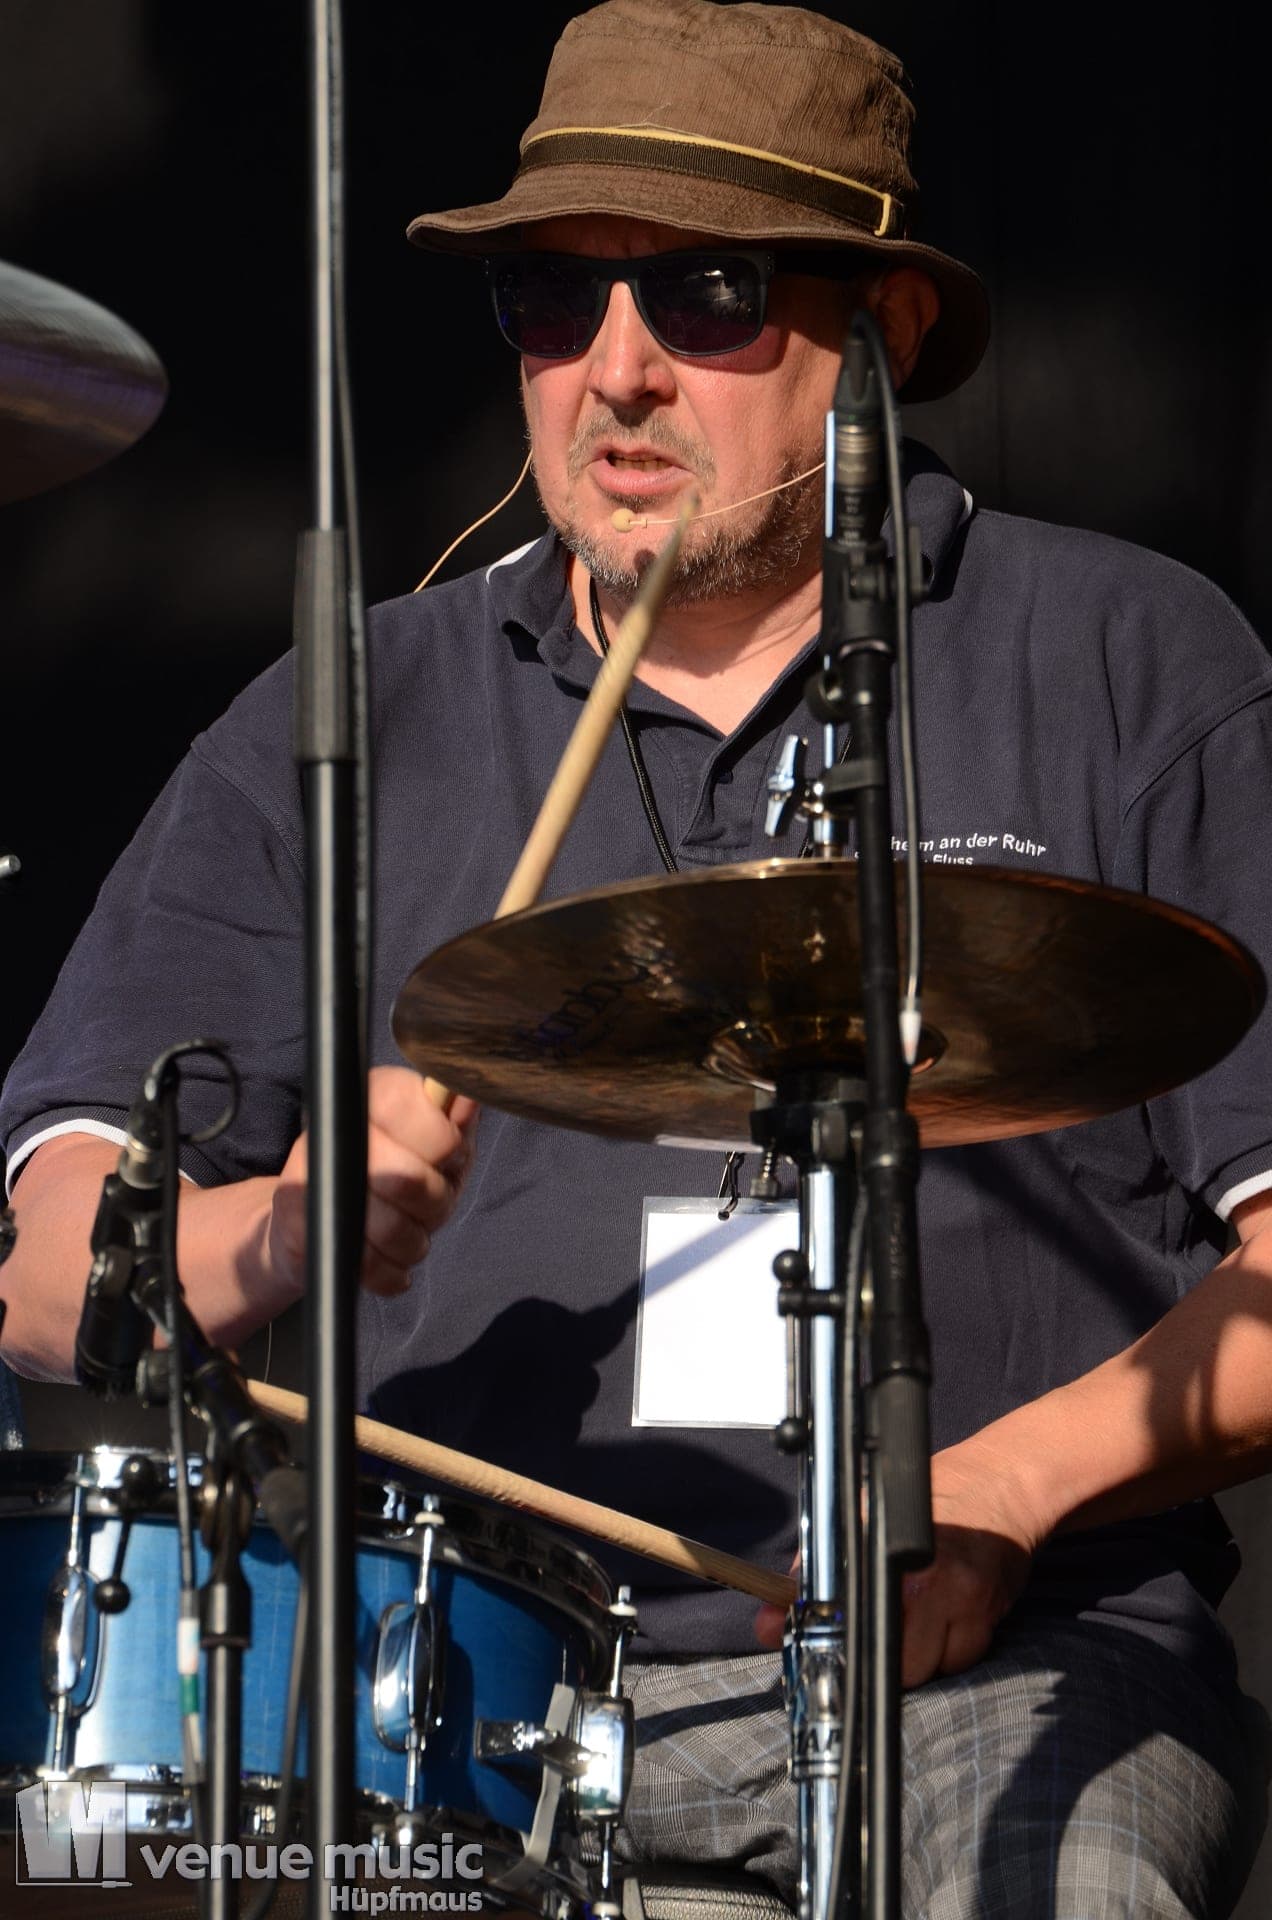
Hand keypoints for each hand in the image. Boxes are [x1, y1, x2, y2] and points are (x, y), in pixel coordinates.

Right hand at [267, 1066, 477, 1297]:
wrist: (317, 1220)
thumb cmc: (392, 1174)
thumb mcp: (435, 1146)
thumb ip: (455, 1122)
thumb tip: (470, 1096)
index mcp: (376, 1094)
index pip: (415, 1110)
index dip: (444, 1143)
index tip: (447, 1156)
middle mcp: (337, 1127)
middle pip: (408, 1178)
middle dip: (434, 1204)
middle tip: (431, 1205)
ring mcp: (311, 1175)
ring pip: (390, 1227)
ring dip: (413, 1243)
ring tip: (410, 1235)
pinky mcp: (295, 1225)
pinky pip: (366, 1264)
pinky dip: (390, 1274)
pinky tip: (392, 1264)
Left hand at [753, 1439, 1039, 1685]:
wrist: (999, 1483)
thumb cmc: (930, 1496)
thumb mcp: (859, 1515)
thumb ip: (812, 1569)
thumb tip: (767, 1623)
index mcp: (880, 1552)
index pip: (843, 1620)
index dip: (831, 1644)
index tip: (827, 1649)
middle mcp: (920, 1580)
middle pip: (887, 1661)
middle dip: (879, 1655)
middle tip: (884, 1625)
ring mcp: (959, 1601)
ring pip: (925, 1669)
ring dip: (916, 1657)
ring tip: (918, 1616)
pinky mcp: (987, 1617)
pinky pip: (960, 1661)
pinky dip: (950, 1651)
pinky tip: (948, 1618)